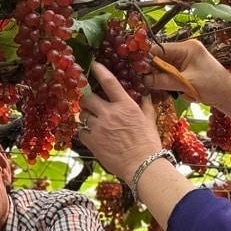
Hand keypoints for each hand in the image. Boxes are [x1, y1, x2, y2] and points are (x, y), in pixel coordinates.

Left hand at [78, 62, 163, 180]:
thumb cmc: (148, 143)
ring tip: (92, 121)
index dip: (99, 71)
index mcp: (125, 105)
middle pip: (87, 98)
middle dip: (86, 99)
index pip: (109, 82)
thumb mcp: (150, 120)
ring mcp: (99, 127)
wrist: (142, 166)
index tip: (93, 65)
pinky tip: (91, 135)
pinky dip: (84, 131)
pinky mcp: (92, 141)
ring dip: (85, 116)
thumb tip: (146, 95)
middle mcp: (110, 113)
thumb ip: (145, 105)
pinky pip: (81, 131)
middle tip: (90, 104)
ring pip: (82, 115)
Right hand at [145, 39, 230, 107]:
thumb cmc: (212, 86)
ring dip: (160, 78)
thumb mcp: (186, 83)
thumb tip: (143, 80)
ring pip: (164, 67)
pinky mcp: (187, 70)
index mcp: (187, 47)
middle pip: (160, 58)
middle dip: (152, 70)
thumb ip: (163, 81)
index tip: (135, 69)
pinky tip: (165, 90)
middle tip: (141, 82)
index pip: (159, 49)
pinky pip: (171, 73)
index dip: (146, 59)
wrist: (229, 96)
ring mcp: (186, 60)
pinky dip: (167, 82)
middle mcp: (185, 50)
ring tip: (153, 88)